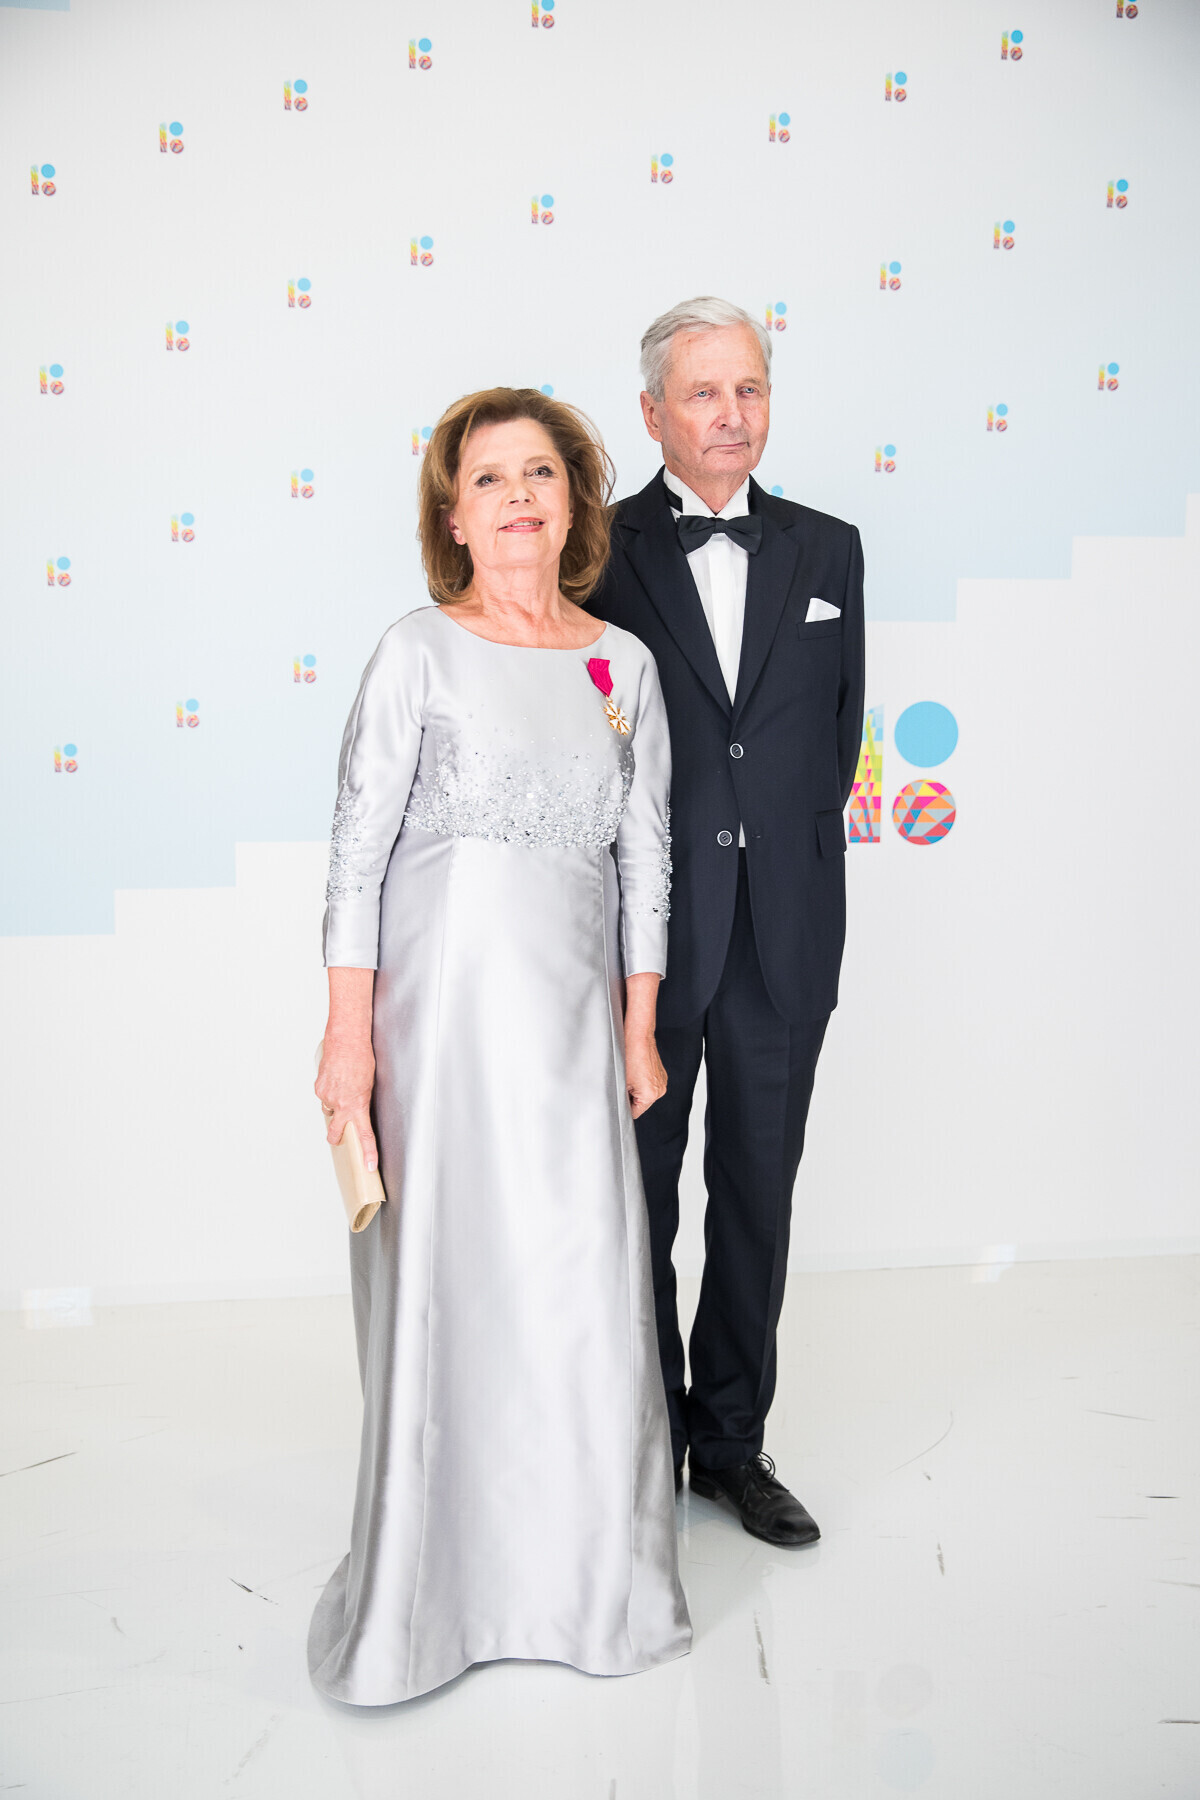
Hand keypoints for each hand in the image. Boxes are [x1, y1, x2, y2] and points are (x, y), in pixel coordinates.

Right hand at [315, 1035, 378, 1171]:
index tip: (369, 1166)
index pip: (364, 1135)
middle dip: (336, 1137)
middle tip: (339, 1136)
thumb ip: (362, 1100)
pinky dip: (329, 1091)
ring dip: (334, 1105)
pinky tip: (335, 1078)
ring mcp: (327, 1097)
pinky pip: (323, 1095)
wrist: (346, 1039)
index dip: (367, 1153)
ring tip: (343, 1088)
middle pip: (335, 1132)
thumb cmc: (362, 1057)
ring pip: (328, 1109)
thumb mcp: (369, 1084)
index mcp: (358, 1105)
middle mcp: (341, 1104)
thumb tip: (356, 1107)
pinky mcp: (318, 1087)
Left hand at [625, 1030, 666, 1119]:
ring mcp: (662, 1082)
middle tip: (624, 1085)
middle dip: (632, 1098)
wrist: (638, 1038)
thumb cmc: (629, 1056)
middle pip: (642, 1105)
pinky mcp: (662, 1076)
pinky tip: (637, 1073)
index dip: (625, 1108)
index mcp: (650, 1095)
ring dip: (638, 1090)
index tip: (620, 1100)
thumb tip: (622, 1107)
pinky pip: (651, 1086)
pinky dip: (643, 1083)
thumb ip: (623, 1099)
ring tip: (631, 1077)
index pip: (635, 1113)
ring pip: (646, 1095)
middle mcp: (660, 1090)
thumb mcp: (622, 1083)